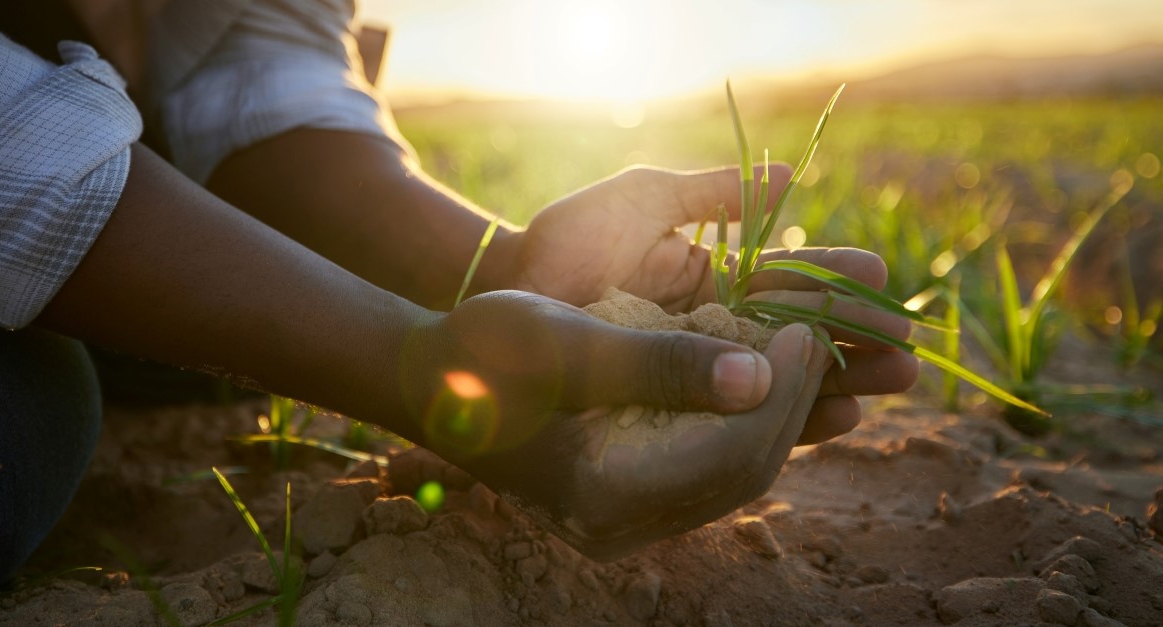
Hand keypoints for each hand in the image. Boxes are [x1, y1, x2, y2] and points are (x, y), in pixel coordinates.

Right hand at [401, 291, 827, 559]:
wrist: (432, 380)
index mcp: (602, 493)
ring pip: (731, 472)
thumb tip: (756, 376)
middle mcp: (619, 524)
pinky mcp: (627, 498)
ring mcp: (624, 519)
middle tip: (817, 332)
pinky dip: (741, 421)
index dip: (782, 390)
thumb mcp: (568, 342)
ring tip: (806, 351)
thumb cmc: (487, 351)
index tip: (805, 325)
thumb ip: (659, 363)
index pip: (729, 454)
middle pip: (740, 471)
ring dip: (777, 412)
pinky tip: (764, 378)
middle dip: (792, 401)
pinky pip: (707, 466)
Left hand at [513, 165, 917, 444]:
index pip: (793, 281)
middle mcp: (717, 325)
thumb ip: (713, 193)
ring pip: (781, 381)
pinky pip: (739, 419)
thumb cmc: (570, 236)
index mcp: (717, 274)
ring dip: (837, 384)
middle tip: (907, 351)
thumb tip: (793, 176)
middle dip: (855, 342)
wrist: (506, 290)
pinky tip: (832, 419)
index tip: (883, 280)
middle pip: (800, 337)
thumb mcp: (644, 200)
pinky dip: (788, 420)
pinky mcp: (676, 407)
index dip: (838, 282)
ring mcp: (698, 368)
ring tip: (888, 385)